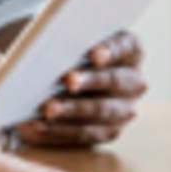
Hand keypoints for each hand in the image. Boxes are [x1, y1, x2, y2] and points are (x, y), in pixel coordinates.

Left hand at [16, 30, 146, 146]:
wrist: (64, 73)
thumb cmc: (65, 47)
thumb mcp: (65, 38)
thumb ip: (61, 37)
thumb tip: (40, 42)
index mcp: (130, 49)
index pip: (125, 46)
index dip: (110, 49)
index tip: (93, 53)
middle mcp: (134, 80)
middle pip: (115, 81)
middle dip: (89, 81)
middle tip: (66, 80)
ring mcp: (124, 109)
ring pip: (102, 112)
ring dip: (73, 110)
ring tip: (46, 109)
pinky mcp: (108, 132)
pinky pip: (86, 135)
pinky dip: (60, 131)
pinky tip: (36, 126)